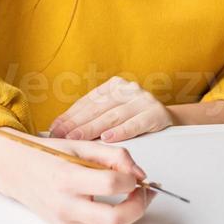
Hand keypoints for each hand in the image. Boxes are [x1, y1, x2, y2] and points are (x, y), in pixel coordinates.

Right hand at [0, 127, 156, 223]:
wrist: (17, 172)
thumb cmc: (48, 155)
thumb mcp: (80, 145)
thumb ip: (113, 156)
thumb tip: (139, 174)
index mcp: (68, 177)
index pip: (112, 184)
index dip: (132, 179)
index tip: (137, 173)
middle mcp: (66, 205)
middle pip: (115, 220)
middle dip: (138, 207)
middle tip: (145, 193)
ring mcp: (67, 222)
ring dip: (129, 212)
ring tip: (131, 193)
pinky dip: (111, 214)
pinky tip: (109, 199)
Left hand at [49, 76, 175, 141]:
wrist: (169, 121)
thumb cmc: (134, 120)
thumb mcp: (112, 113)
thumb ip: (91, 119)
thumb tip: (58, 129)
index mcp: (114, 86)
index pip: (88, 101)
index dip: (70, 115)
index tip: (54, 128)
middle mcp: (128, 89)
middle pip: (98, 108)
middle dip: (77, 124)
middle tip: (61, 136)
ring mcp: (143, 99)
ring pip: (113, 116)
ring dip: (93, 129)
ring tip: (78, 138)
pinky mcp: (156, 113)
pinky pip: (136, 123)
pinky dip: (121, 131)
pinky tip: (108, 138)